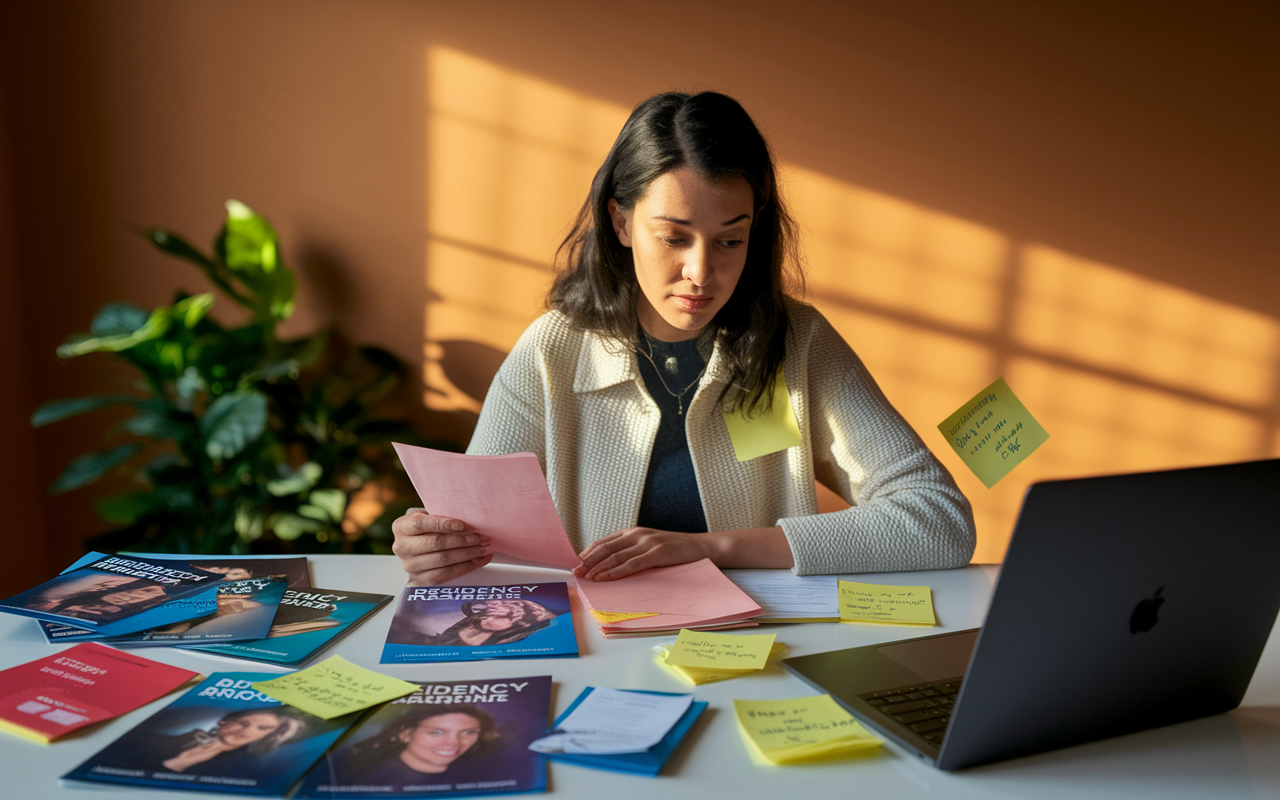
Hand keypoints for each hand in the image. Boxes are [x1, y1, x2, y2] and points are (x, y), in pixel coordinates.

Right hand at [392, 509, 492, 585]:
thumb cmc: (425, 531)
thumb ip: (438, 514)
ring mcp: (410, 566)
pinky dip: (466, 566)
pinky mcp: (420, 580)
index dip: (441, 524)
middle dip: (462, 540)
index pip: (420, 524)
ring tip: (484, 548)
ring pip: (443, 560)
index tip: (461, 525)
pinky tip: (479, 560)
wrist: (415, 556)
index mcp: (401, 527)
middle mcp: (402, 547)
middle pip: (435, 543)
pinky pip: (446, 574)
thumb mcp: (426, 517)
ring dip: (468, 554)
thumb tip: (466, 514)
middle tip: (482, 537)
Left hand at [573, 527, 711, 581]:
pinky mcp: (657, 553)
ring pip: (617, 556)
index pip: (605, 542)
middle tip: (575, 572)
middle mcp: (638, 534)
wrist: (701, 547)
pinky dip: (616, 572)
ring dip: (599, 567)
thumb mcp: (649, 546)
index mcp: (634, 532)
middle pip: (607, 548)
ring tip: (586, 577)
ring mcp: (647, 543)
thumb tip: (609, 565)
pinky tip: (605, 578)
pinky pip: (632, 564)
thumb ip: (631, 551)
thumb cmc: (674, 550)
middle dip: (589, 561)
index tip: (576, 564)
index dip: (589, 553)